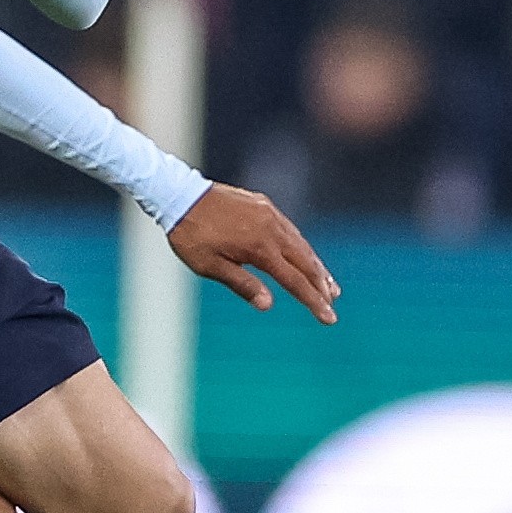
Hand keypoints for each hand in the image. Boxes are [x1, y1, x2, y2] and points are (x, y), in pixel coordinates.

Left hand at [167, 184, 338, 322]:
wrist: (178, 194)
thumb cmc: (190, 236)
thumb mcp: (210, 266)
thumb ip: (242, 284)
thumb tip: (269, 304)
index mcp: (260, 248)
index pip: (295, 281)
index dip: (313, 301)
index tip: (329, 318)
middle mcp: (271, 229)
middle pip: (305, 262)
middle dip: (321, 284)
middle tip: (333, 303)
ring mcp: (269, 214)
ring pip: (300, 244)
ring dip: (315, 265)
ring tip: (328, 283)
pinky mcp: (262, 205)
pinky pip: (289, 229)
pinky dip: (300, 246)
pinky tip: (302, 254)